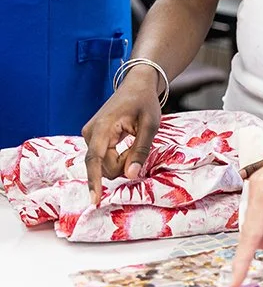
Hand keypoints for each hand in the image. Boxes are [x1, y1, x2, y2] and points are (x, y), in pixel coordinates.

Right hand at [82, 71, 162, 205]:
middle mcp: (90, 133)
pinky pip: (103, 158)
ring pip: (103, 164)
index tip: (95, 201)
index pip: (94, 160)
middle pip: (103, 166)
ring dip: (120, 160)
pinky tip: (126, 141)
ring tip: (133, 139)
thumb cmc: (145, 103)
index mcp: (102, 128)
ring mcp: (89, 135)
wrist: (136, 85)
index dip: (95, 182)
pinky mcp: (92, 138)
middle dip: (122, 164)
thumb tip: (131, 176)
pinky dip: (116, 156)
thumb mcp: (150, 126)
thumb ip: (140, 151)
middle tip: (139, 142)